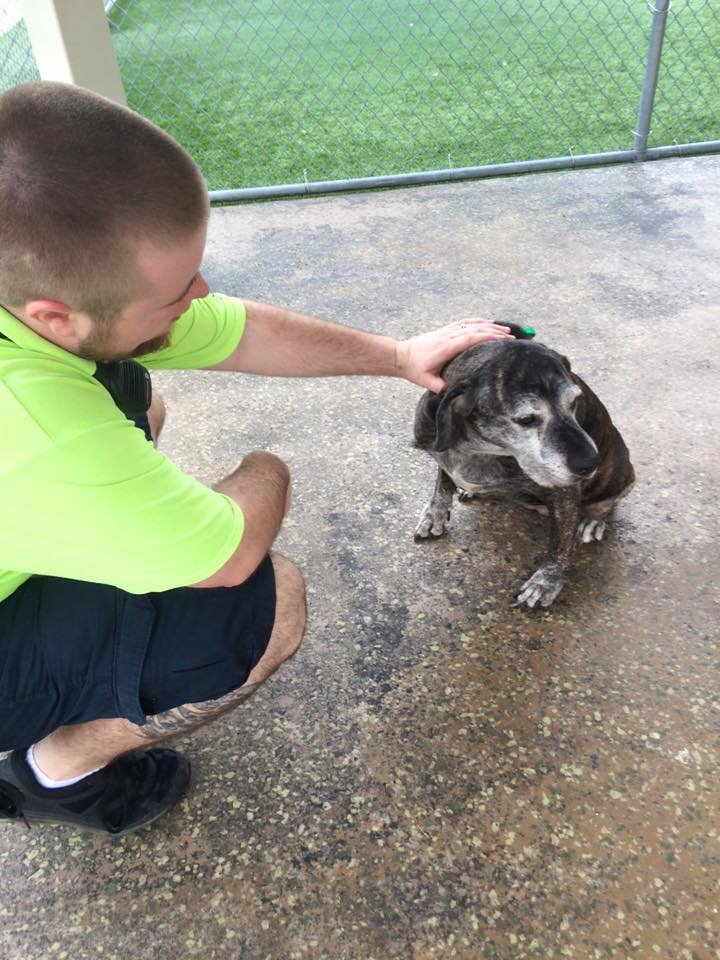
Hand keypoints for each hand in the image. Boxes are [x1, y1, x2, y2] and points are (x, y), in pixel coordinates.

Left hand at [395, 318, 512, 392]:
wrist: (401, 356)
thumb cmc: (414, 370)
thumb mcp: (426, 381)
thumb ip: (440, 386)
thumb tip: (454, 392)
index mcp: (446, 347)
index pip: (472, 338)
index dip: (489, 337)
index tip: (504, 339)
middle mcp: (448, 335)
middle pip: (476, 329)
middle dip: (495, 331)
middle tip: (512, 336)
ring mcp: (447, 331)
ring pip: (472, 324)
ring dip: (489, 325)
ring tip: (505, 329)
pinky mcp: (445, 330)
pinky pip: (465, 323)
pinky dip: (478, 322)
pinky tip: (488, 323)